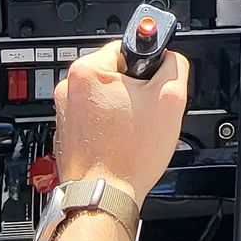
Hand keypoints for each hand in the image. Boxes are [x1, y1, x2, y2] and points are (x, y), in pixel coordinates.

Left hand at [54, 37, 190, 208]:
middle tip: (147, 113)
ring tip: (133, 131)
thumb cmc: (129, 155)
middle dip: (135, 90)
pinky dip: (109, 125)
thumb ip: (175, 66)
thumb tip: (171, 57)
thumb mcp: (170, 101)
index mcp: (89, 70)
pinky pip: (95, 116)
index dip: (148, 65)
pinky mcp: (66, 129)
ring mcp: (65, 110)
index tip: (154, 81)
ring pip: (106, 96)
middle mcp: (70, 86)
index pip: (127, 45)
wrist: (104, 195)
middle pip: (115, 72)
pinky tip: (120, 141)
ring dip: (122, 108)